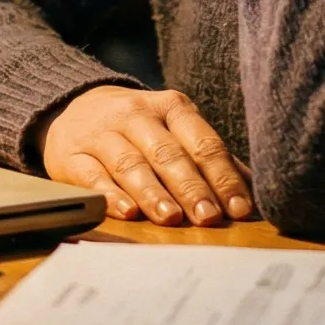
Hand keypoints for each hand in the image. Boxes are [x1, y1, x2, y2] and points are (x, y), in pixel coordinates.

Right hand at [40, 85, 252, 225]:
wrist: (74, 106)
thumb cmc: (139, 128)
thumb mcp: (175, 130)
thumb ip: (209, 158)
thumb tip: (252, 193)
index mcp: (171, 107)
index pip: (203, 142)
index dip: (222, 176)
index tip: (239, 209)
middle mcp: (137, 115)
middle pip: (168, 153)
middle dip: (191, 187)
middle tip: (209, 218)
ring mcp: (102, 133)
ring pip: (131, 162)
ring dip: (153, 192)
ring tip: (171, 218)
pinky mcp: (72, 153)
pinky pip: (91, 174)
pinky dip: (110, 194)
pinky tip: (127, 212)